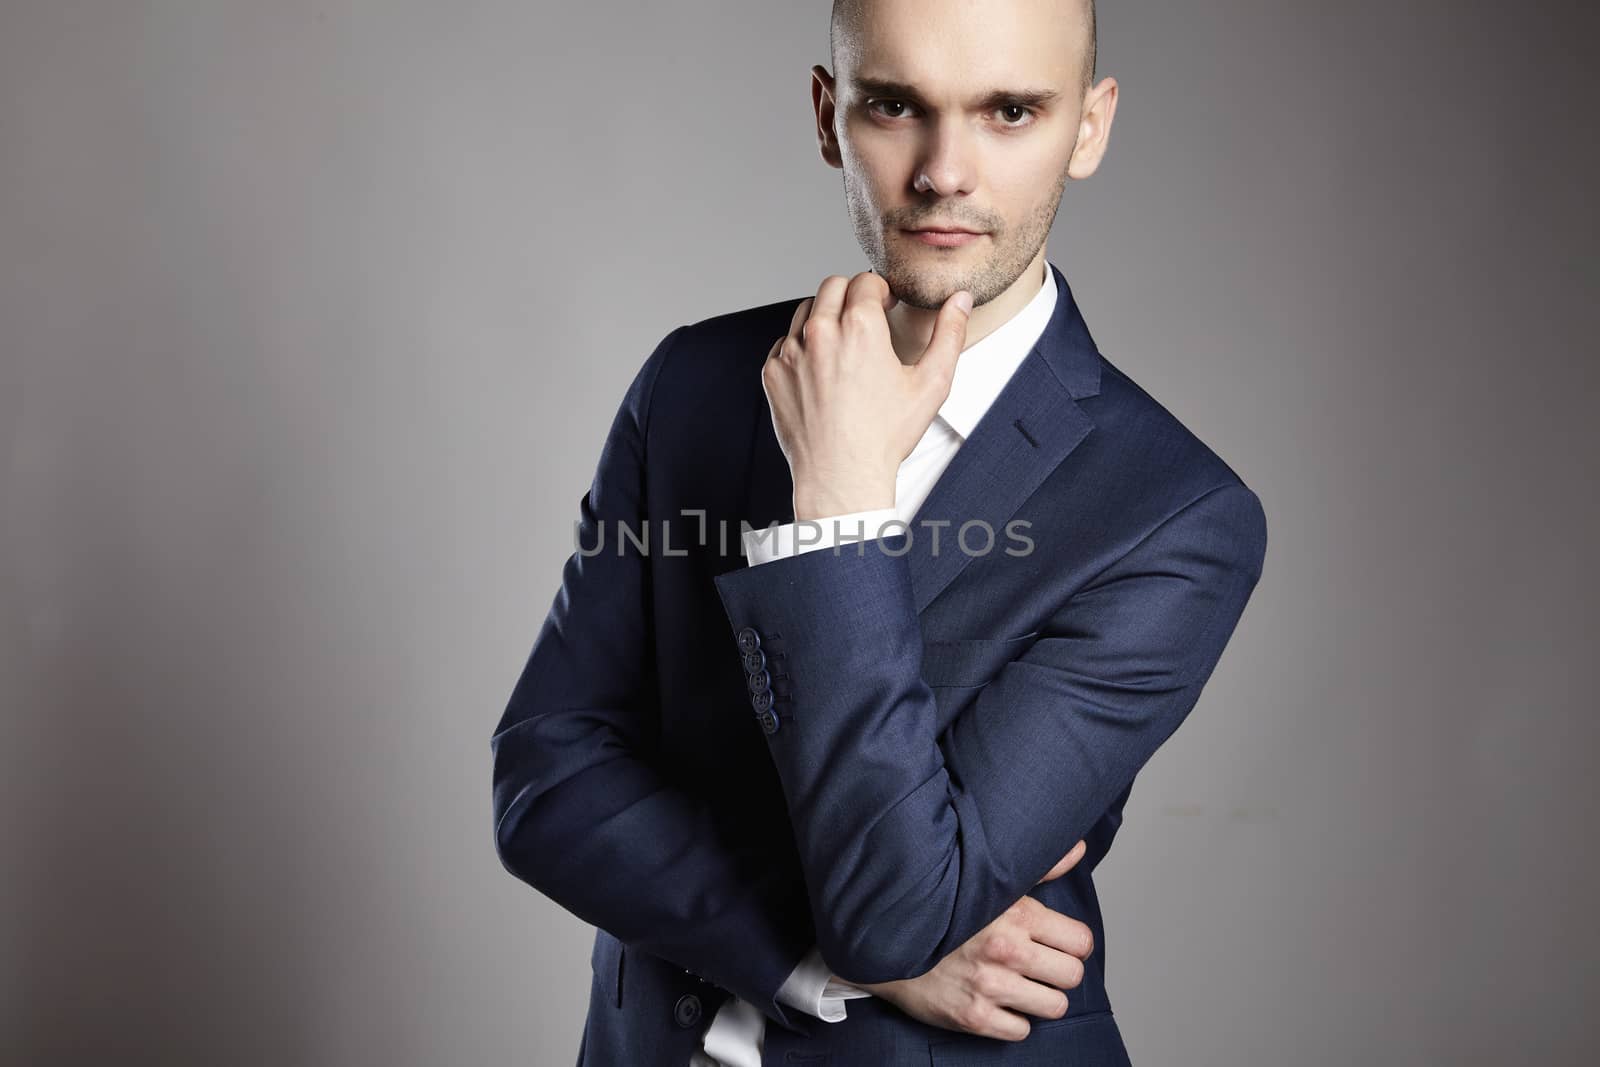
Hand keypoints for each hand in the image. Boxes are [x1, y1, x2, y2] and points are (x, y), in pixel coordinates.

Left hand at [763, 272, 971, 519]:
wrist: (841, 476)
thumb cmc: (885, 437)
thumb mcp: (930, 384)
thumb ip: (949, 334)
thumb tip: (960, 300)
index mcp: (860, 327)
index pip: (865, 280)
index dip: (881, 291)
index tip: (886, 306)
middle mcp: (820, 333)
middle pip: (832, 286)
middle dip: (852, 295)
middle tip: (866, 319)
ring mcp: (791, 352)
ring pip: (806, 310)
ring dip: (825, 316)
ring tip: (843, 343)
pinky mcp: (773, 373)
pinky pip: (785, 341)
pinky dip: (802, 345)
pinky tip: (821, 368)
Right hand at [844, 839, 1092, 1041]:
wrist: (889, 938)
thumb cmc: (944, 909)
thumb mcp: (992, 881)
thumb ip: (1042, 867)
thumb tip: (1079, 849)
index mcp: (1017, 914)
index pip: (1081, 942)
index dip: (1072, 944)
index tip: (1057, 944)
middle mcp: (1007, 950)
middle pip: (1072, 976)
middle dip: (1059, 972)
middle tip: (1039, 966)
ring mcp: (990, 987)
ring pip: (1054, 1007)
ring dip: (1040, 998)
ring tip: (1020, 984)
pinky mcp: (974, 1017)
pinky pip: (1021, 1031)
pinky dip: (1012, 1020)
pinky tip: (997, 1001)